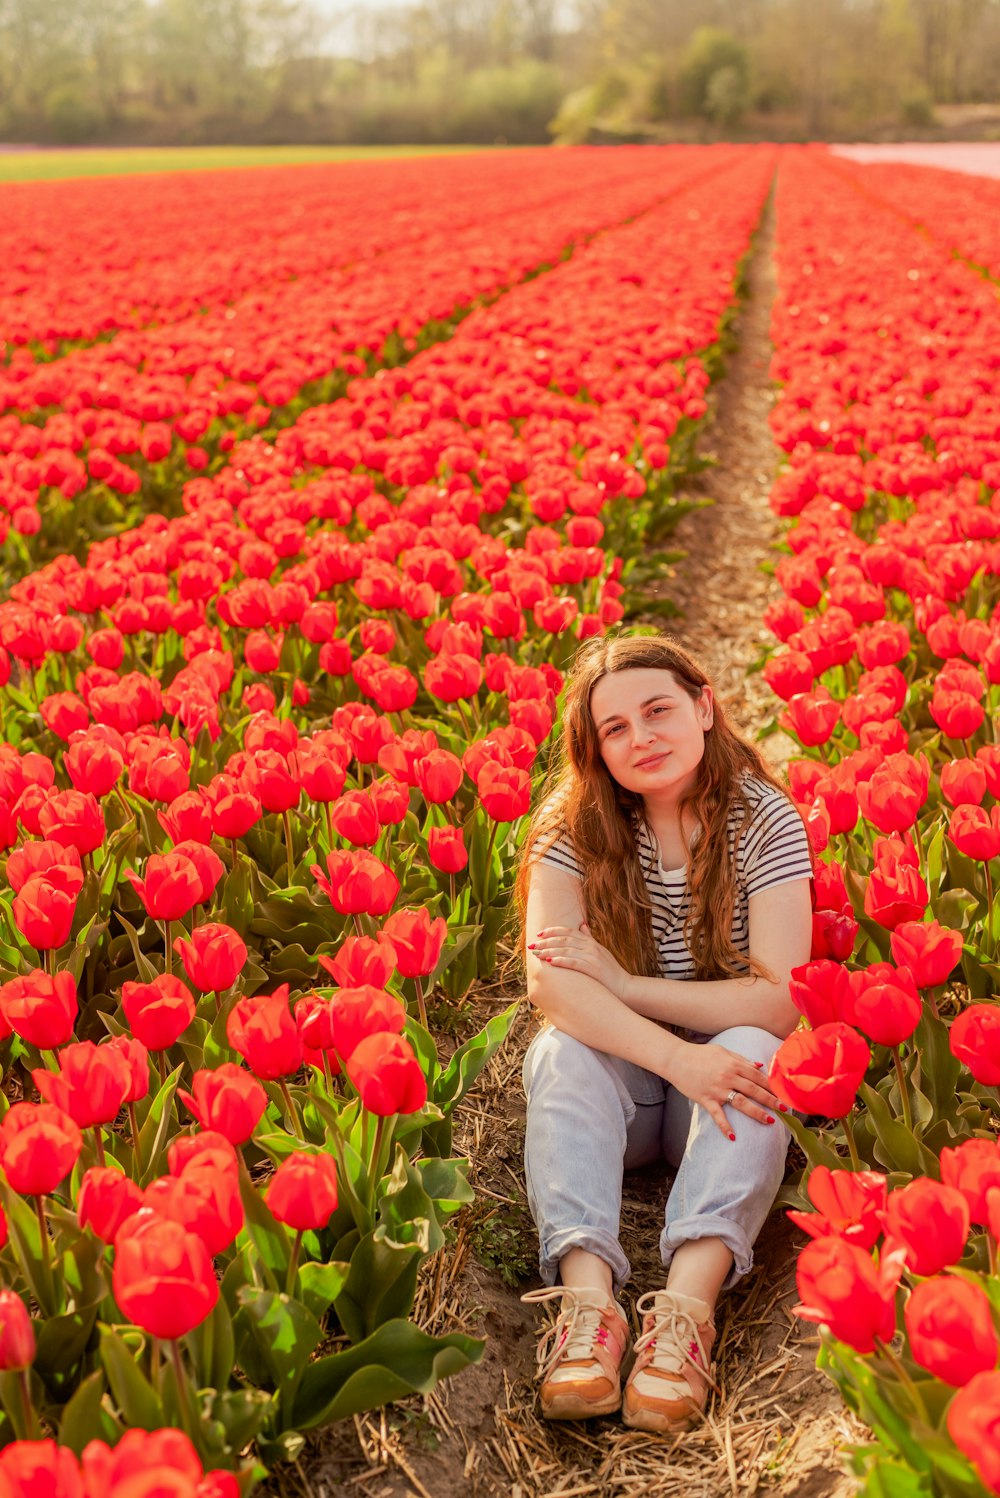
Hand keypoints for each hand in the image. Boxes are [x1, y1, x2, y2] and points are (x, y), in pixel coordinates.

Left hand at [528, 922, 631, 1001]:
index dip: (553, 931)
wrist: (624, 987)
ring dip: (549, 951)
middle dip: (546, 942)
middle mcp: (591, 947)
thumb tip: (582, 925)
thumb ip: (590, 938)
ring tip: (536, 953)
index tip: (540, 934)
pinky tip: (550, 962)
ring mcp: (592, 957)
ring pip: (566, 950)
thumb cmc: (610, 971)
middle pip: (564, 940)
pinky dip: (561, 961)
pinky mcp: (593, 969)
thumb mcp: (601, 951)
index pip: (568, 932)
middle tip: (532, 945)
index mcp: (591, 942)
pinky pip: (574, 962)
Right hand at [666, 1040, 784, 1138]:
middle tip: (784, 1109)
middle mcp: (728, 1077)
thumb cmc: (700, 1054)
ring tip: (769, 1121)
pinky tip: (733, 1137)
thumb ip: (742, 1059)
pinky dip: (725, 1126)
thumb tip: (760, 1066)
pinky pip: (718, 1115)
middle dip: (771, 1100)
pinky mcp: (706, 1099)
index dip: (772, 1085)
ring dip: (757, 1113)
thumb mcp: (723, 1052)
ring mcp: (717, 1089)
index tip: (783, 1093)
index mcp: (733, 1064)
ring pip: (741, 1103)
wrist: (676, 1058)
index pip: (758, 1076)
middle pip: (754, 1090)